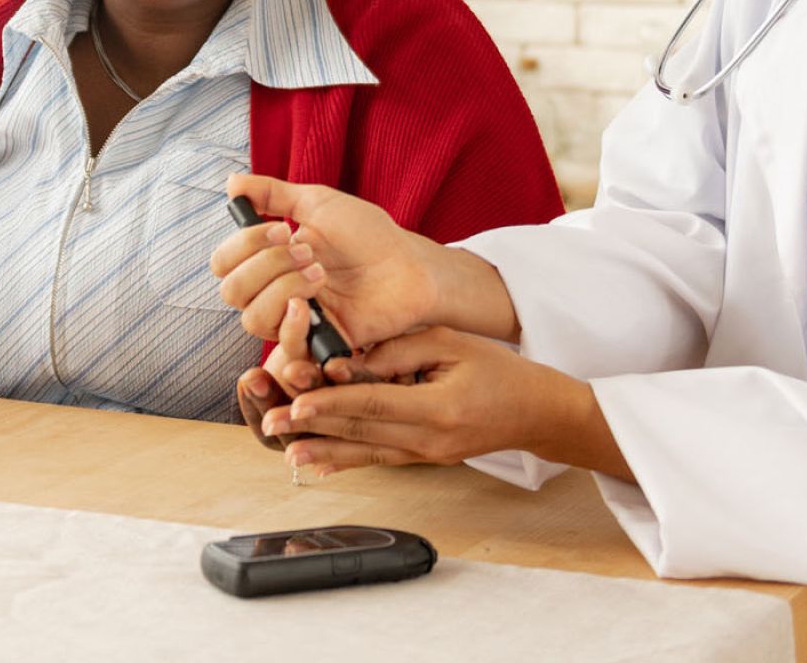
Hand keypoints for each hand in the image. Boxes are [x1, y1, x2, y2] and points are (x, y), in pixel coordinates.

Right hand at [212, 175, 443, 361]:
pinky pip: (284, 346)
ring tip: (321, 273)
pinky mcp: (316, 344)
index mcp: (269, 260)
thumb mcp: (318, 203)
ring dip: (282, 289)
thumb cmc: (368, 235)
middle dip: (266, 265)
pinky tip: (313, 302)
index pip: (224, 263)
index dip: (242, 245)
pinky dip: (291, 323)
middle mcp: (275, 292)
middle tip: (309, 251)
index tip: (281, 230)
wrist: (409, 265)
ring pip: (252, 319)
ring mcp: (294, 320)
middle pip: (231, 291)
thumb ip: (273, 193)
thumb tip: (231, 182)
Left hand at [255, 327, 581, 474]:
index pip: (373, 405)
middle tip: (271, 424)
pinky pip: (379, 460)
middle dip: (312, 428)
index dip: (331, 403)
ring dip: (322, 450)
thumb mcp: (450, 343)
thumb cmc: (498, 370)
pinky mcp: (424, 459)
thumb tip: (348, 362)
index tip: (296, 403)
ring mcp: (426, 454)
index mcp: (437, 407)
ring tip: (285, 450)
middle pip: (360, 432)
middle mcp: (428, 439)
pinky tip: (320, 464)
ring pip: (364, 453)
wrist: (536, 411)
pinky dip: (346, 461)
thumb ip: (397, 351)